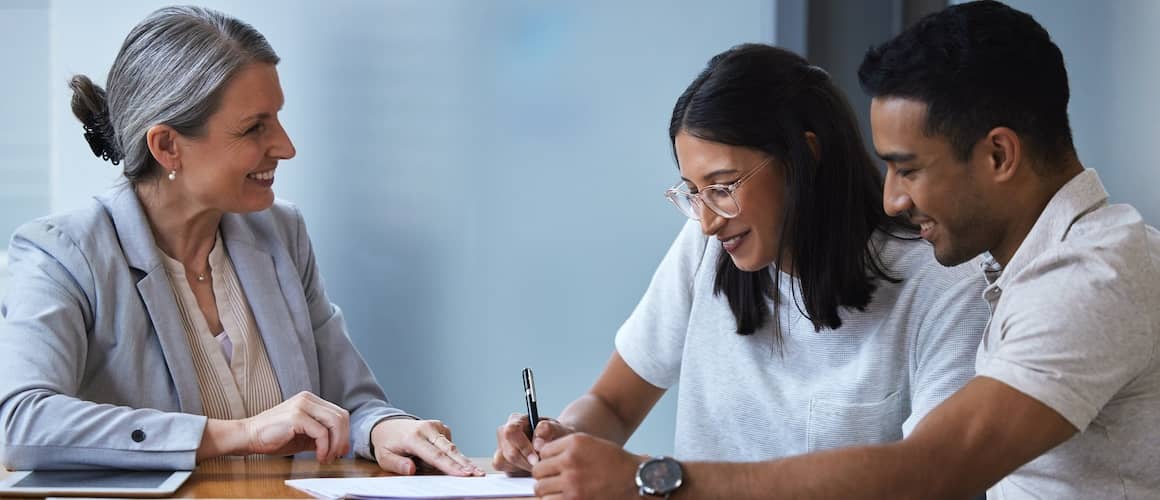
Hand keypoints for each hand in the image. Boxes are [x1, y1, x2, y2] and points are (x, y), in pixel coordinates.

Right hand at [241, 391, 350, 462]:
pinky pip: (321, 433)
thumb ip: (321, 437)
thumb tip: (342, 446)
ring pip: (335, 423)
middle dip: (343, 439)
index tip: (341, 450)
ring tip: (327, 458)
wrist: (248, 436)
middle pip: (341, 416)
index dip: (345, 433)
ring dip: (335, 444)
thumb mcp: (303, 436)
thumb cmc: (274, 437)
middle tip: (337, 456)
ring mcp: (302, 405)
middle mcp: (308, 399)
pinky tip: (319, 457)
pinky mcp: (296, 416)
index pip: (339, 413)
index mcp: (310, 400)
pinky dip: (324, 447)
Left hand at [371, 418, 483, 475]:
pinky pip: (450, 445)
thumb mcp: (384, 457)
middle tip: (478, 474)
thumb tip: (411, 470)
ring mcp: (436, 426)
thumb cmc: (387, 444)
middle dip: (465, 463)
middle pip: (449, 449)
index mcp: (413, 437)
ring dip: (464, 461)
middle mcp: (427, 429)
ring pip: (453, 447)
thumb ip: (397, 464)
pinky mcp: (441, 427)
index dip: (450, 466)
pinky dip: (454, 456)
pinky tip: (457, 464)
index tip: (464, 474)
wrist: (388, 425)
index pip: (434, 455)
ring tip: (476, 473)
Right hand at [493, 413, 575, 474]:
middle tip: (540, 464)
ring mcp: (502, 446)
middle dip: (525, 461)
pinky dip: (516, 471)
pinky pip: (502, 467)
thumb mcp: (558, 429)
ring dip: (521, 467)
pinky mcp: (502, 460)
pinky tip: (528, 467)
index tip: (536, 459)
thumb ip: (549, 430)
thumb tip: (537, 444)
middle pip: (508, 450)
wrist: (556, 442)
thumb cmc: (556, 434)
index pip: (511, 431)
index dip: (523, 446)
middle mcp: (505, 432)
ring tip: (537, 463)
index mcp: (517, 420)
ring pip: (503, 461)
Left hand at [531, 432, 645, 499]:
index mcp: (574, 443)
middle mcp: (570, 460)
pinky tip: (564, 498)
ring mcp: (571, 481)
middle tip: (555, 481)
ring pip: (540, 488)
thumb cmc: (616, 464)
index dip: (549, 461)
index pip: (543, 452)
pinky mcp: (574, 499)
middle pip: (538, 471)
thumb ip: (568, 449)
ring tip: (559, 492)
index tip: (556, 467)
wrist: (636, 480)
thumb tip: (543, 458)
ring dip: (547, 491)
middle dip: (545, 477)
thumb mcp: (592, 444)